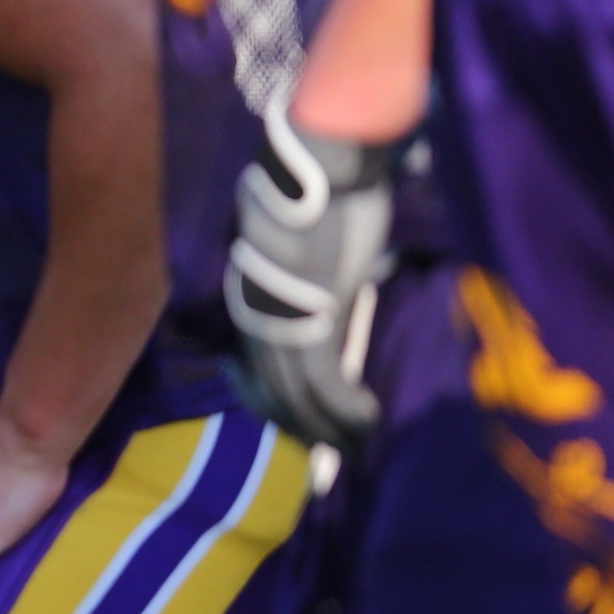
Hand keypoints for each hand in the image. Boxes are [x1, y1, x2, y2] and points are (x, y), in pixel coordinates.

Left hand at [226, 115, 397, 453]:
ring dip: (326, 425)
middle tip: (331, 452)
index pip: (258, 360)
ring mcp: (278, 317)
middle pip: (272, 385)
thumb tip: (332, 301)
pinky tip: (363, 423)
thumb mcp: (313, 245)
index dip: (281, 396)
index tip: (304, 420)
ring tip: (352, 449)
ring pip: (295, 391)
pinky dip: (343, 409)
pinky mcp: (308, 320)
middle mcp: (254, 309)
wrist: (326, 161)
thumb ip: (315, 279)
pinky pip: (322, 380)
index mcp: (249, 291)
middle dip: (302, 423)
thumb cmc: (326, 190)